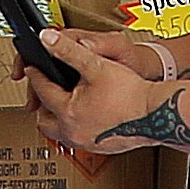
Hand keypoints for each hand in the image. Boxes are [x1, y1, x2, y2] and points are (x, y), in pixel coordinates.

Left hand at [24, 33, 163, 152]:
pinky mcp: (100, 149)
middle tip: (42, 92)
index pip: (43, 91)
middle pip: (44, 121)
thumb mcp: (96, 64)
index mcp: (67, 112)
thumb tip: (47, 39)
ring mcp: (86, 143)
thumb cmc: (131, 93)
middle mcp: (73, 132)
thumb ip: (68, 51)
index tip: (32, 68)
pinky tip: (84, 118)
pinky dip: (76, 128)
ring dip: (58, 120)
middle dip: (41, 105)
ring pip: (60, 134)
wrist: (157, 115)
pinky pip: (79, 140)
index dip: (36, 75)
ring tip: (61, 105)